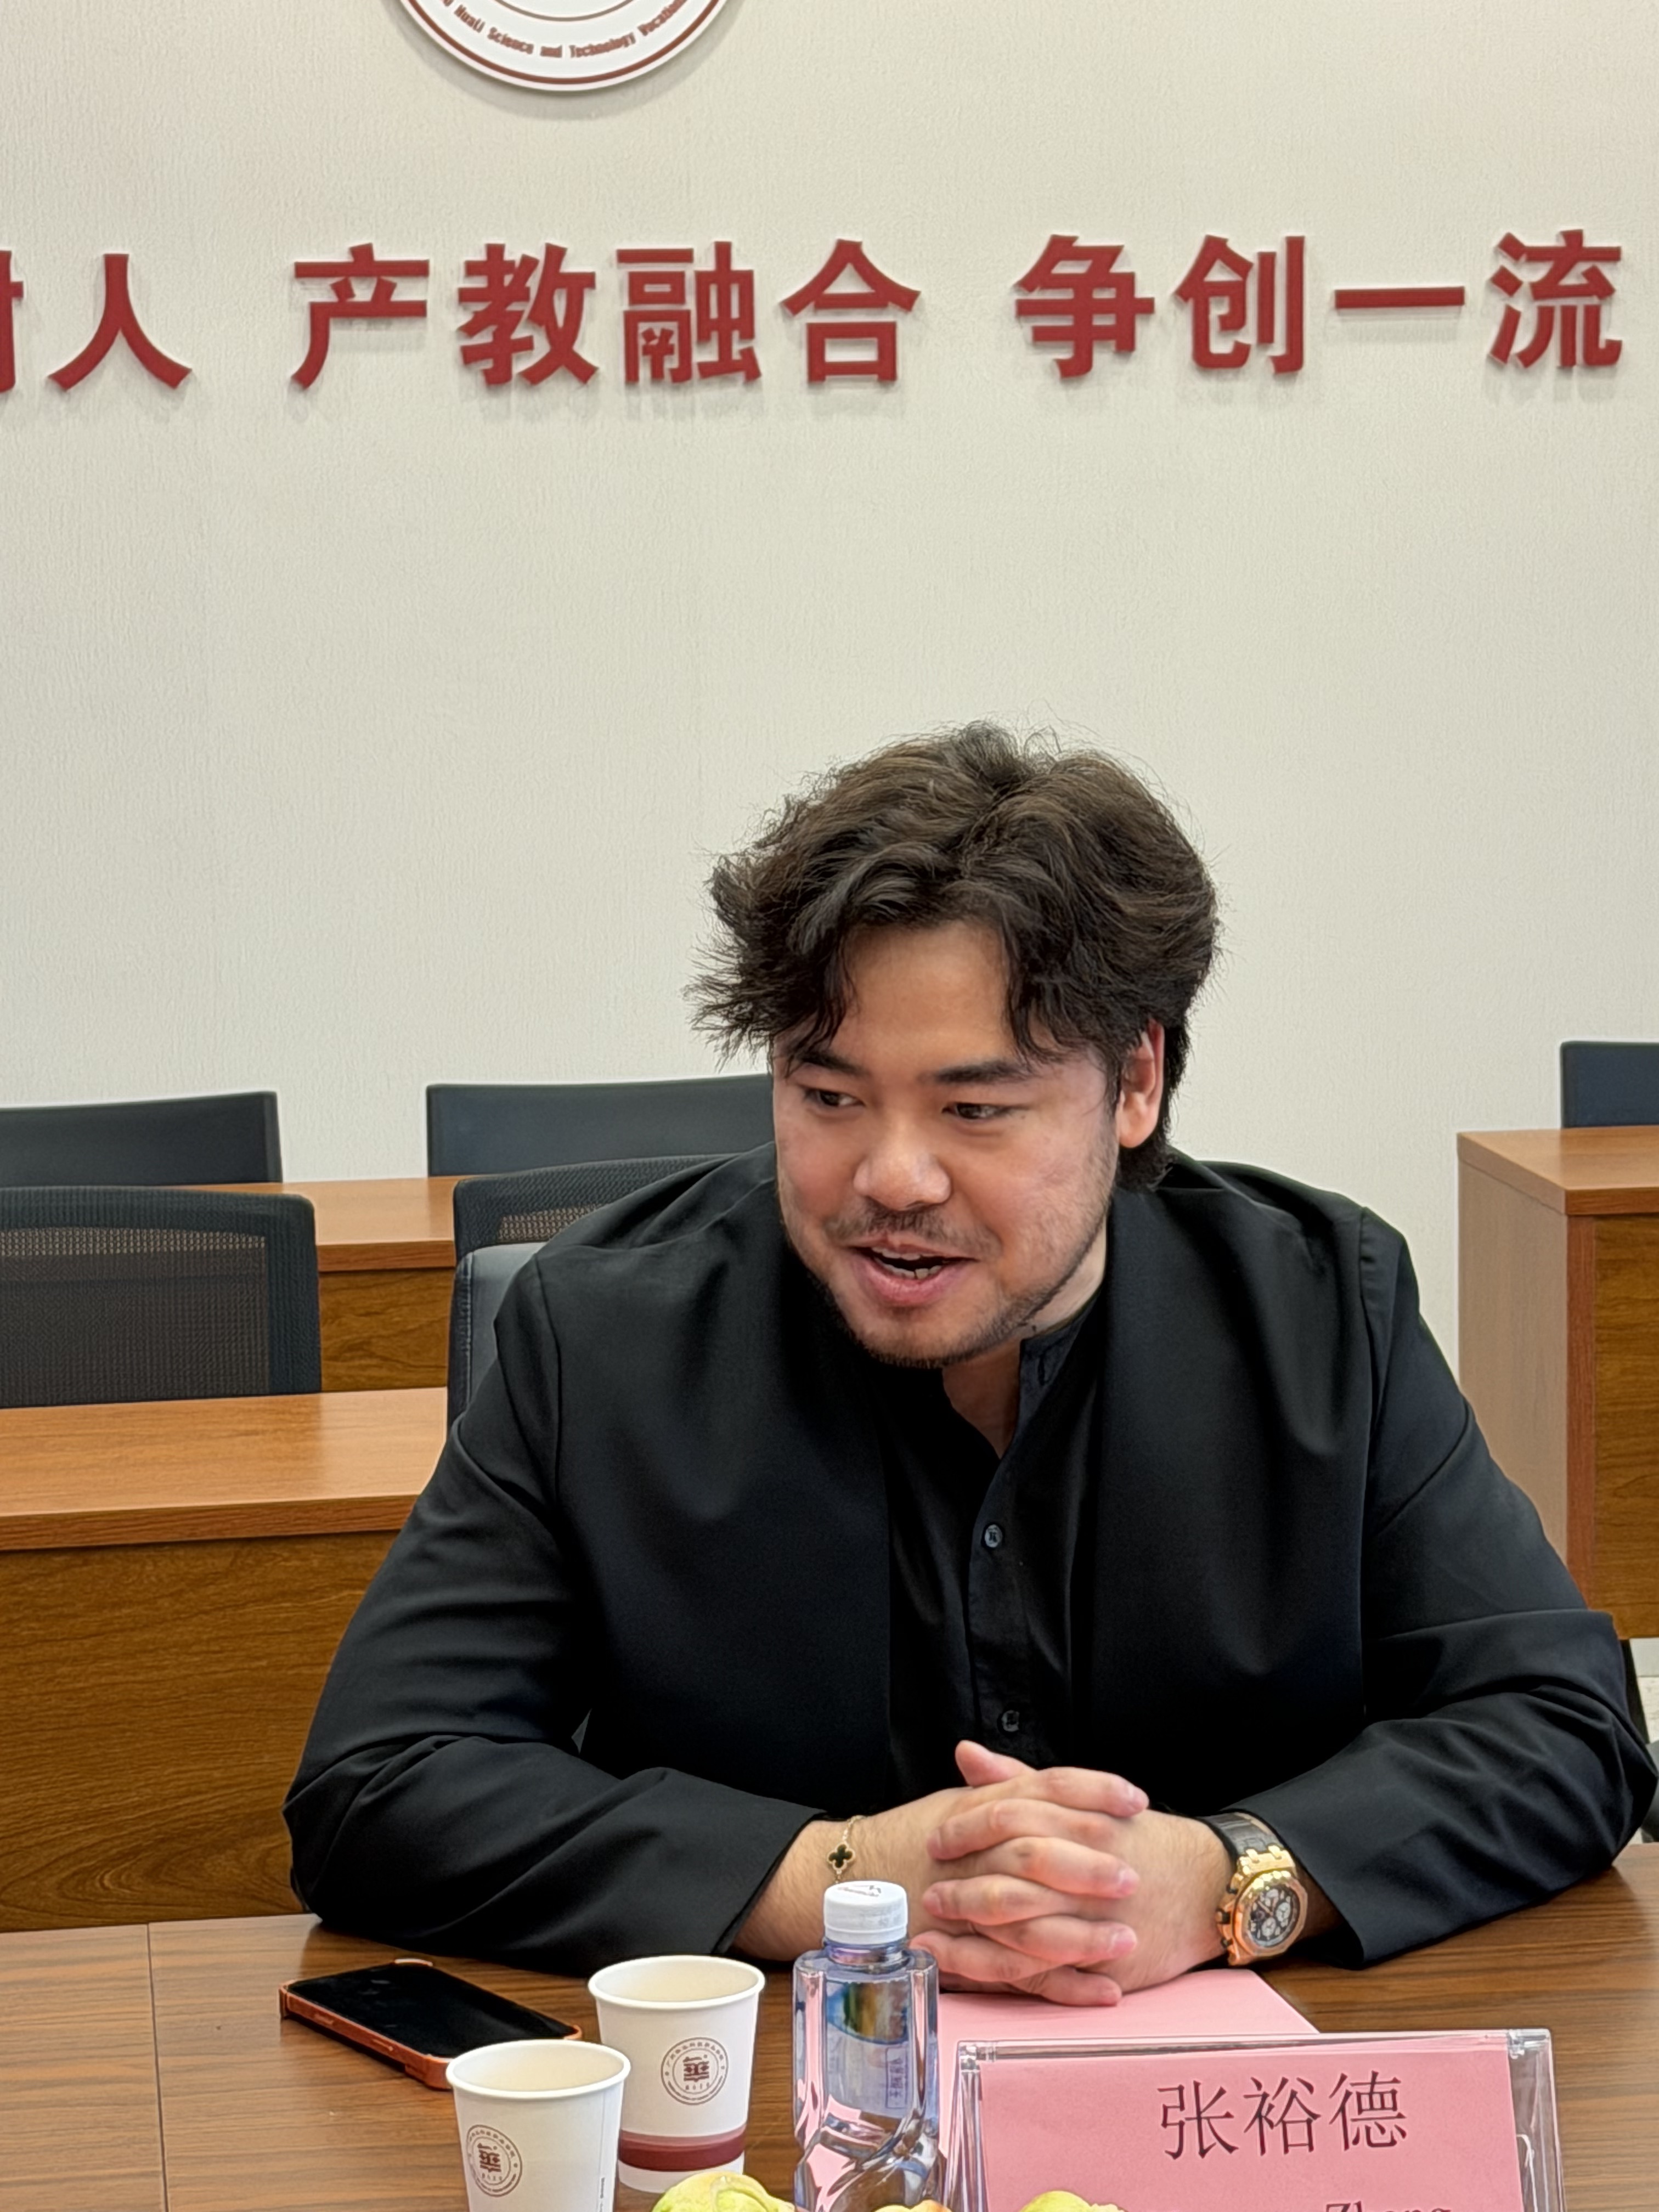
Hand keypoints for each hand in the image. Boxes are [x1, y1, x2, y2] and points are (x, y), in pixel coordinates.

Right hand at [734, 1749, 1149, 1978]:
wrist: (854, 1879)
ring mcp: (972, 1909)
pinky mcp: (973, 1956)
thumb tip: (1058, 1779)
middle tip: (1132, 1875)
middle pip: (1035, 1854)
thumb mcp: (961, 1804)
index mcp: (981, 1809)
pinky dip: (1065, 1987)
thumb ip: (1004, 1786)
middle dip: (1086, 1867)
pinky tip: (1106, 1991)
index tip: (1136, 1800)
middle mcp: (977, 1855)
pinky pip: (1020, 1976)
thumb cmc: (920, 1839)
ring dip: (1082, 1935)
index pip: (1044, 1788)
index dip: (1093, 1792)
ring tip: (1127, 1941)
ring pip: (1029, 1923)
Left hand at [913, 1742, 1228, 2004]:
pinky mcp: (1104, 1962)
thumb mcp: (1085, 1799)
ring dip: (974, 1934)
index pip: (1011, 1820)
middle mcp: (1086, 1871)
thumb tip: (966, 1755)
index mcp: (1079, 1823)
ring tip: (935, 1935)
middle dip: (964, 1888)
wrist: (1207, 1884)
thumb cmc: (1139, 1839)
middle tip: (930, 1893)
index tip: (937, 1838)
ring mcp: (1095, 1920)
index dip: (967, 1830)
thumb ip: (1021, 1779)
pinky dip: (1007, 1974)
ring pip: (1024, 1930)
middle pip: (1012, 1877)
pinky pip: (1046, 1973)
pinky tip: (973, 1974)